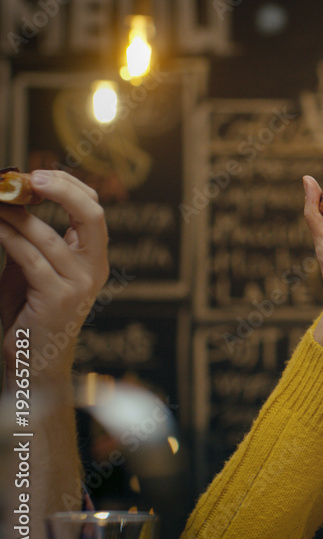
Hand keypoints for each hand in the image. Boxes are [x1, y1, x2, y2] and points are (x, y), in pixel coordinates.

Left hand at [0, 170, 109, 382]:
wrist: (33, 361)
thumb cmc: (29, 315)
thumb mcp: (32, 270)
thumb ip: (29, 241)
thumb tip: (10, 203)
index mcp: (93, 259)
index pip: (94, 211)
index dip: (70, 186)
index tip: (39, 175)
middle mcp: (94, 269)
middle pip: (92, 215)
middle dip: (62, 190)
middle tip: (30, 178)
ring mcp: (79, 283)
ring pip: (49, 236)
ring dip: (16, 215)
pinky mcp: (58, 296)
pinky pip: (30, 257)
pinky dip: (9, 237)